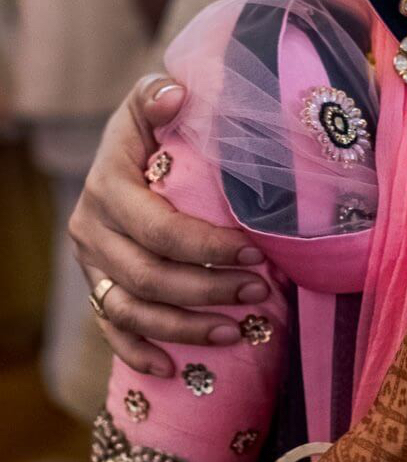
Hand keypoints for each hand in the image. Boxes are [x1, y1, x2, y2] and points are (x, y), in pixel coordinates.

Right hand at [69, 73, 270, 376]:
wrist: (127, 147)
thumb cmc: (154, 126)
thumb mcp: (152, 102)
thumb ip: (159, 96)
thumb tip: (175, 93)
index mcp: (109, 186)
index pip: (158, 229)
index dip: (207, 247)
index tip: (255, 252)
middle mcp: (92, 229)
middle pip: (148, 276)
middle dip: (208, 290)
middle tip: (260, 292)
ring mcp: (92, 262)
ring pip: (132, 309)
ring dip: (184, 327)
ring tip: (236, 331)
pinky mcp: (97, 285)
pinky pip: (111, 328)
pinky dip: (138, 352)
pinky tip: (172, 368)